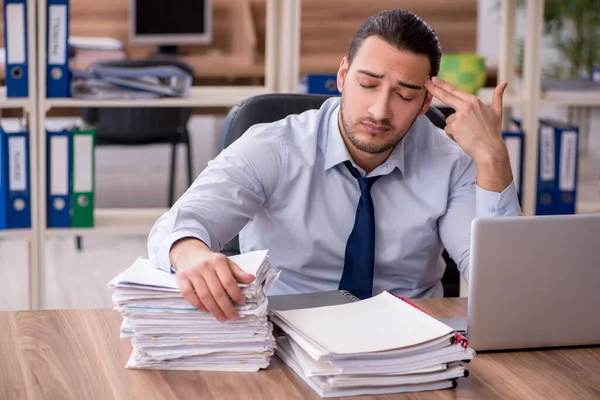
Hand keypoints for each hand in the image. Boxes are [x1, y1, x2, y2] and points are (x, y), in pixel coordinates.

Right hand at [169, 238, 254, 321]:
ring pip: (204, 296)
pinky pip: (189, 296)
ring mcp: (191, 273)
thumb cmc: (210, 261)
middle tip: (233, 317)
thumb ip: (238, 272)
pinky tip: (206, 310)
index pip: (228, 281)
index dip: (235, 294)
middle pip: (217, 291)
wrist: (189, 252)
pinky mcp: (181, 279)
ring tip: (222, 318)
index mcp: (218, 261)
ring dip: (214, 310)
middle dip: (226, 307)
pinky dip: (198, 305)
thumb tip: (251, 279)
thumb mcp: (226, 262)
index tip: (241, 303)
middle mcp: (204, 266)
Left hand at [425, 77, 512, 191]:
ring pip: (449, 120)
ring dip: (455, 127)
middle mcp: (466, 107)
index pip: (455, 91)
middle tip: (426, 82)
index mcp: (474, 101)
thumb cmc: (493, 131)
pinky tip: (464, 138)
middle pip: (446, 96)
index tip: (434, 79)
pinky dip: (454, 135)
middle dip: (434, 89)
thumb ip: (498, 96)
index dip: (443, 84)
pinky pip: (448, 130)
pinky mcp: (453, 127)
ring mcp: (459, 117)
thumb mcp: (497, 111)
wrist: (490, 149)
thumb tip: (504, 83)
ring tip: (468, 133)